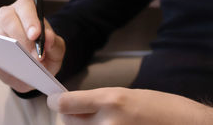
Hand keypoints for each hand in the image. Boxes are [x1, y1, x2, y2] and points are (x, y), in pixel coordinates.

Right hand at [0, 0, 65, 92]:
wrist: (36, 69)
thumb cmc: (46, 52)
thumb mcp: (56, 49)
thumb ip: (55, 43)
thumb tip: (48, 38)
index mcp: (26, 9)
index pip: (25, 6)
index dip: (29, 20)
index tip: (36, 35)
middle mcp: (8, 15)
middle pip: (8, 18)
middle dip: (21, 37)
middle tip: (33, 55)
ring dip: (12, 49)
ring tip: (26, 64)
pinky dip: (2, 60)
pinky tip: (14, 69)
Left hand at [47, 87, 212, 124]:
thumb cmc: (160, 107)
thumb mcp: (125, 94)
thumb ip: (96, 100)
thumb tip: (70, 104)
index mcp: (110, 101)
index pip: (65, 105)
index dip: (55, 101)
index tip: (54, 99)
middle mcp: (107, 123)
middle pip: (69, 121)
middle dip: (73, 114)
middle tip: (86, 111)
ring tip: (105, 120)